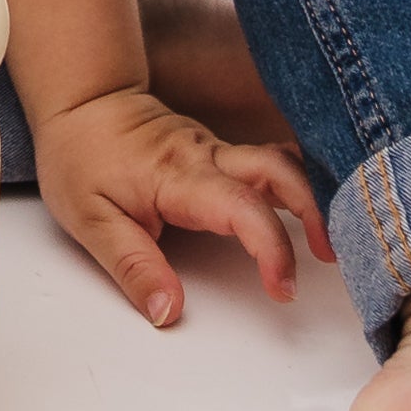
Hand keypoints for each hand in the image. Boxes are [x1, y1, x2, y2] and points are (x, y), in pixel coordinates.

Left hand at [34, 82, 331, 325]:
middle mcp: (206, 156)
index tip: (282, 288)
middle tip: (331, 257)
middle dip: (314, 212)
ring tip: (327, 238)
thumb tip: (169, 312)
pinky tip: (302, 203)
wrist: (78, 98)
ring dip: (309, 194)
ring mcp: (214, 148)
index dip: (271, 250)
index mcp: (179, 176)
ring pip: (277, 160)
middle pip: (279, 171)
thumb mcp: (90, 221)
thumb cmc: (80, 156)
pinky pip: (264, 158)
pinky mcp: (215, 148)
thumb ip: (134, 268)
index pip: (242, 209)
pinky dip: (291, 180)